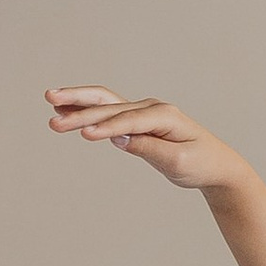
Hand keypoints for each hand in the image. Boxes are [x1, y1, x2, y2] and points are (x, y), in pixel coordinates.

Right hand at [44, 87, 249, 193]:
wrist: (215, 165)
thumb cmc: (200, 163)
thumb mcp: (179, 162)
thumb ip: (149, 149)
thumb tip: (118, 138)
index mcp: (165, 116)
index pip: (130, 121)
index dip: (107, 128)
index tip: (84, 135)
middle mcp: (151, 108)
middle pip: (111, 107)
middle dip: (81, 112)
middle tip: (53, 119)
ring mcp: (142, 112)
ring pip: (104, 103)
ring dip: (77, 103)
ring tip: (50, 101)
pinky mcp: (136, 120)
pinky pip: (107, 110)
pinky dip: (85, 107)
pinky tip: (63, 106)